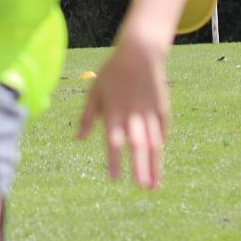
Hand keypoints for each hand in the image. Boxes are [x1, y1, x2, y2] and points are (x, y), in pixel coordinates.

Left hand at [75, 32, 169, 188]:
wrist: (140, 52)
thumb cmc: (112, 73)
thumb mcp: (94, 92)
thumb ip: (87, 117)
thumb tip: (78, 139)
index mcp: (114, 112)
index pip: (114, 142)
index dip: (114, 161)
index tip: (114, 179)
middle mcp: (134, 114)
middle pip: (138, 145)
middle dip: (142, 168)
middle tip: (143, 188)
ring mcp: (150, 111)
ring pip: (155, 142)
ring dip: (155, 164)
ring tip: (155, 184)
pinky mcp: (162, 107)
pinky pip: (162, 129)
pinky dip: (160, 144)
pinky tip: (159, 161)